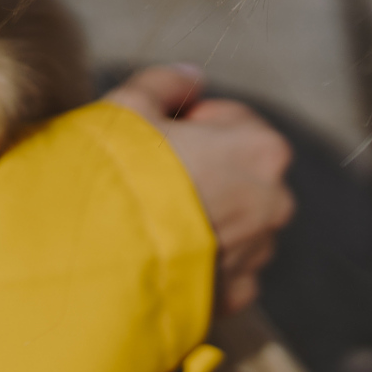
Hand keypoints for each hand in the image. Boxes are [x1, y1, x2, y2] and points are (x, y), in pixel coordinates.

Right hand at [102, 65, 294, 316]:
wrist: (97, 257)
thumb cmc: (116, 174)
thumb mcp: (129, 107)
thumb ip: (166, 82)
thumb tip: (190, 76)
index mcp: (261, 149)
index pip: (233, 119)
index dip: (191, 122)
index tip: (157, 137)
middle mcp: (274, 202)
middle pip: (239, 172)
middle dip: (204, 171)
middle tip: (150, 178)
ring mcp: (257, 253)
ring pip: (234, 222)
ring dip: (204, 216)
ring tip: (151, 219)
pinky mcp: (235, 295)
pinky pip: (223, 268)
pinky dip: (200, 261)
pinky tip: (161, 253)